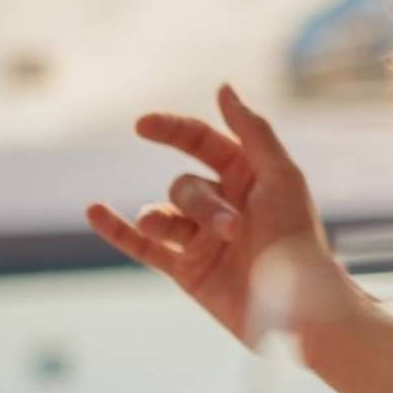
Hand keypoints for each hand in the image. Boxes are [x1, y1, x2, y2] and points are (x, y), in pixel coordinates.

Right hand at [85, 84, 351, 346]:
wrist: (294, 304)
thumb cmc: (296, 236)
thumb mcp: (281, 176)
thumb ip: (252, 131)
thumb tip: (222, 88)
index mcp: (248, 173)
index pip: (201, 140)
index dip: (172, 129)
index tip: (142, 124)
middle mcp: (223, 200)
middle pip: (184, 185)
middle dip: (203, 204)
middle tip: (233, 228)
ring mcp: (200, 235)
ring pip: (162, 214)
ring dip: (174, 225)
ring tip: (207, 241)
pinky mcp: (186, 268)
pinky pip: (143, 244)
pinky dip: (118, 229)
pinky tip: (95, 210)